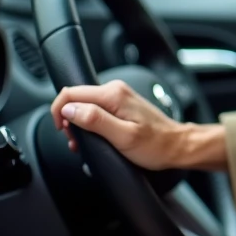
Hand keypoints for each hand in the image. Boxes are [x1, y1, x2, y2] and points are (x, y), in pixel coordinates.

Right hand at [50, 80, 225, 171]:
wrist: (177, 146)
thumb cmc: (155, 144)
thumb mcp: (123, 136)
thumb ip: (95, 120)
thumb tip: (70, 110)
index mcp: (113, 94)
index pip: (70, 93)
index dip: (59, 112)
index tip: (63, 131)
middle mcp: (115, 90)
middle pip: (75, 98)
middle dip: (68, 120)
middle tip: (76, 142)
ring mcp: (118, 96)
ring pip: (84, 106)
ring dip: (78, 124)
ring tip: (85, 143)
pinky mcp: (120, 105)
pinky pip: (95, 110)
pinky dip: (89, 124)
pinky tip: (94, 138)